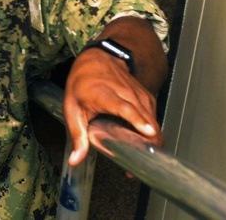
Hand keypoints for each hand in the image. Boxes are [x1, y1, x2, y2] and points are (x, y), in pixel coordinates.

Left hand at [63, 18, 166, 165]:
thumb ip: (77, 134)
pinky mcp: (147, 98)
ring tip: (143, 160)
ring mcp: (139, 95)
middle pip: (145, 118)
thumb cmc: (82, 83)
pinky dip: (152, 132)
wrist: (98, 58)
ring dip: (151, 141)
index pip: (125, 107)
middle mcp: (126, 93)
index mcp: (105, 94)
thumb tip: (75, 160)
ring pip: (153, 121)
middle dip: (148, 142)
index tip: (148, 132)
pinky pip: (154, 118)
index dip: (137, 120)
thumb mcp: (72, 107)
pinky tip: (144, 145)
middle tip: (141, 166)